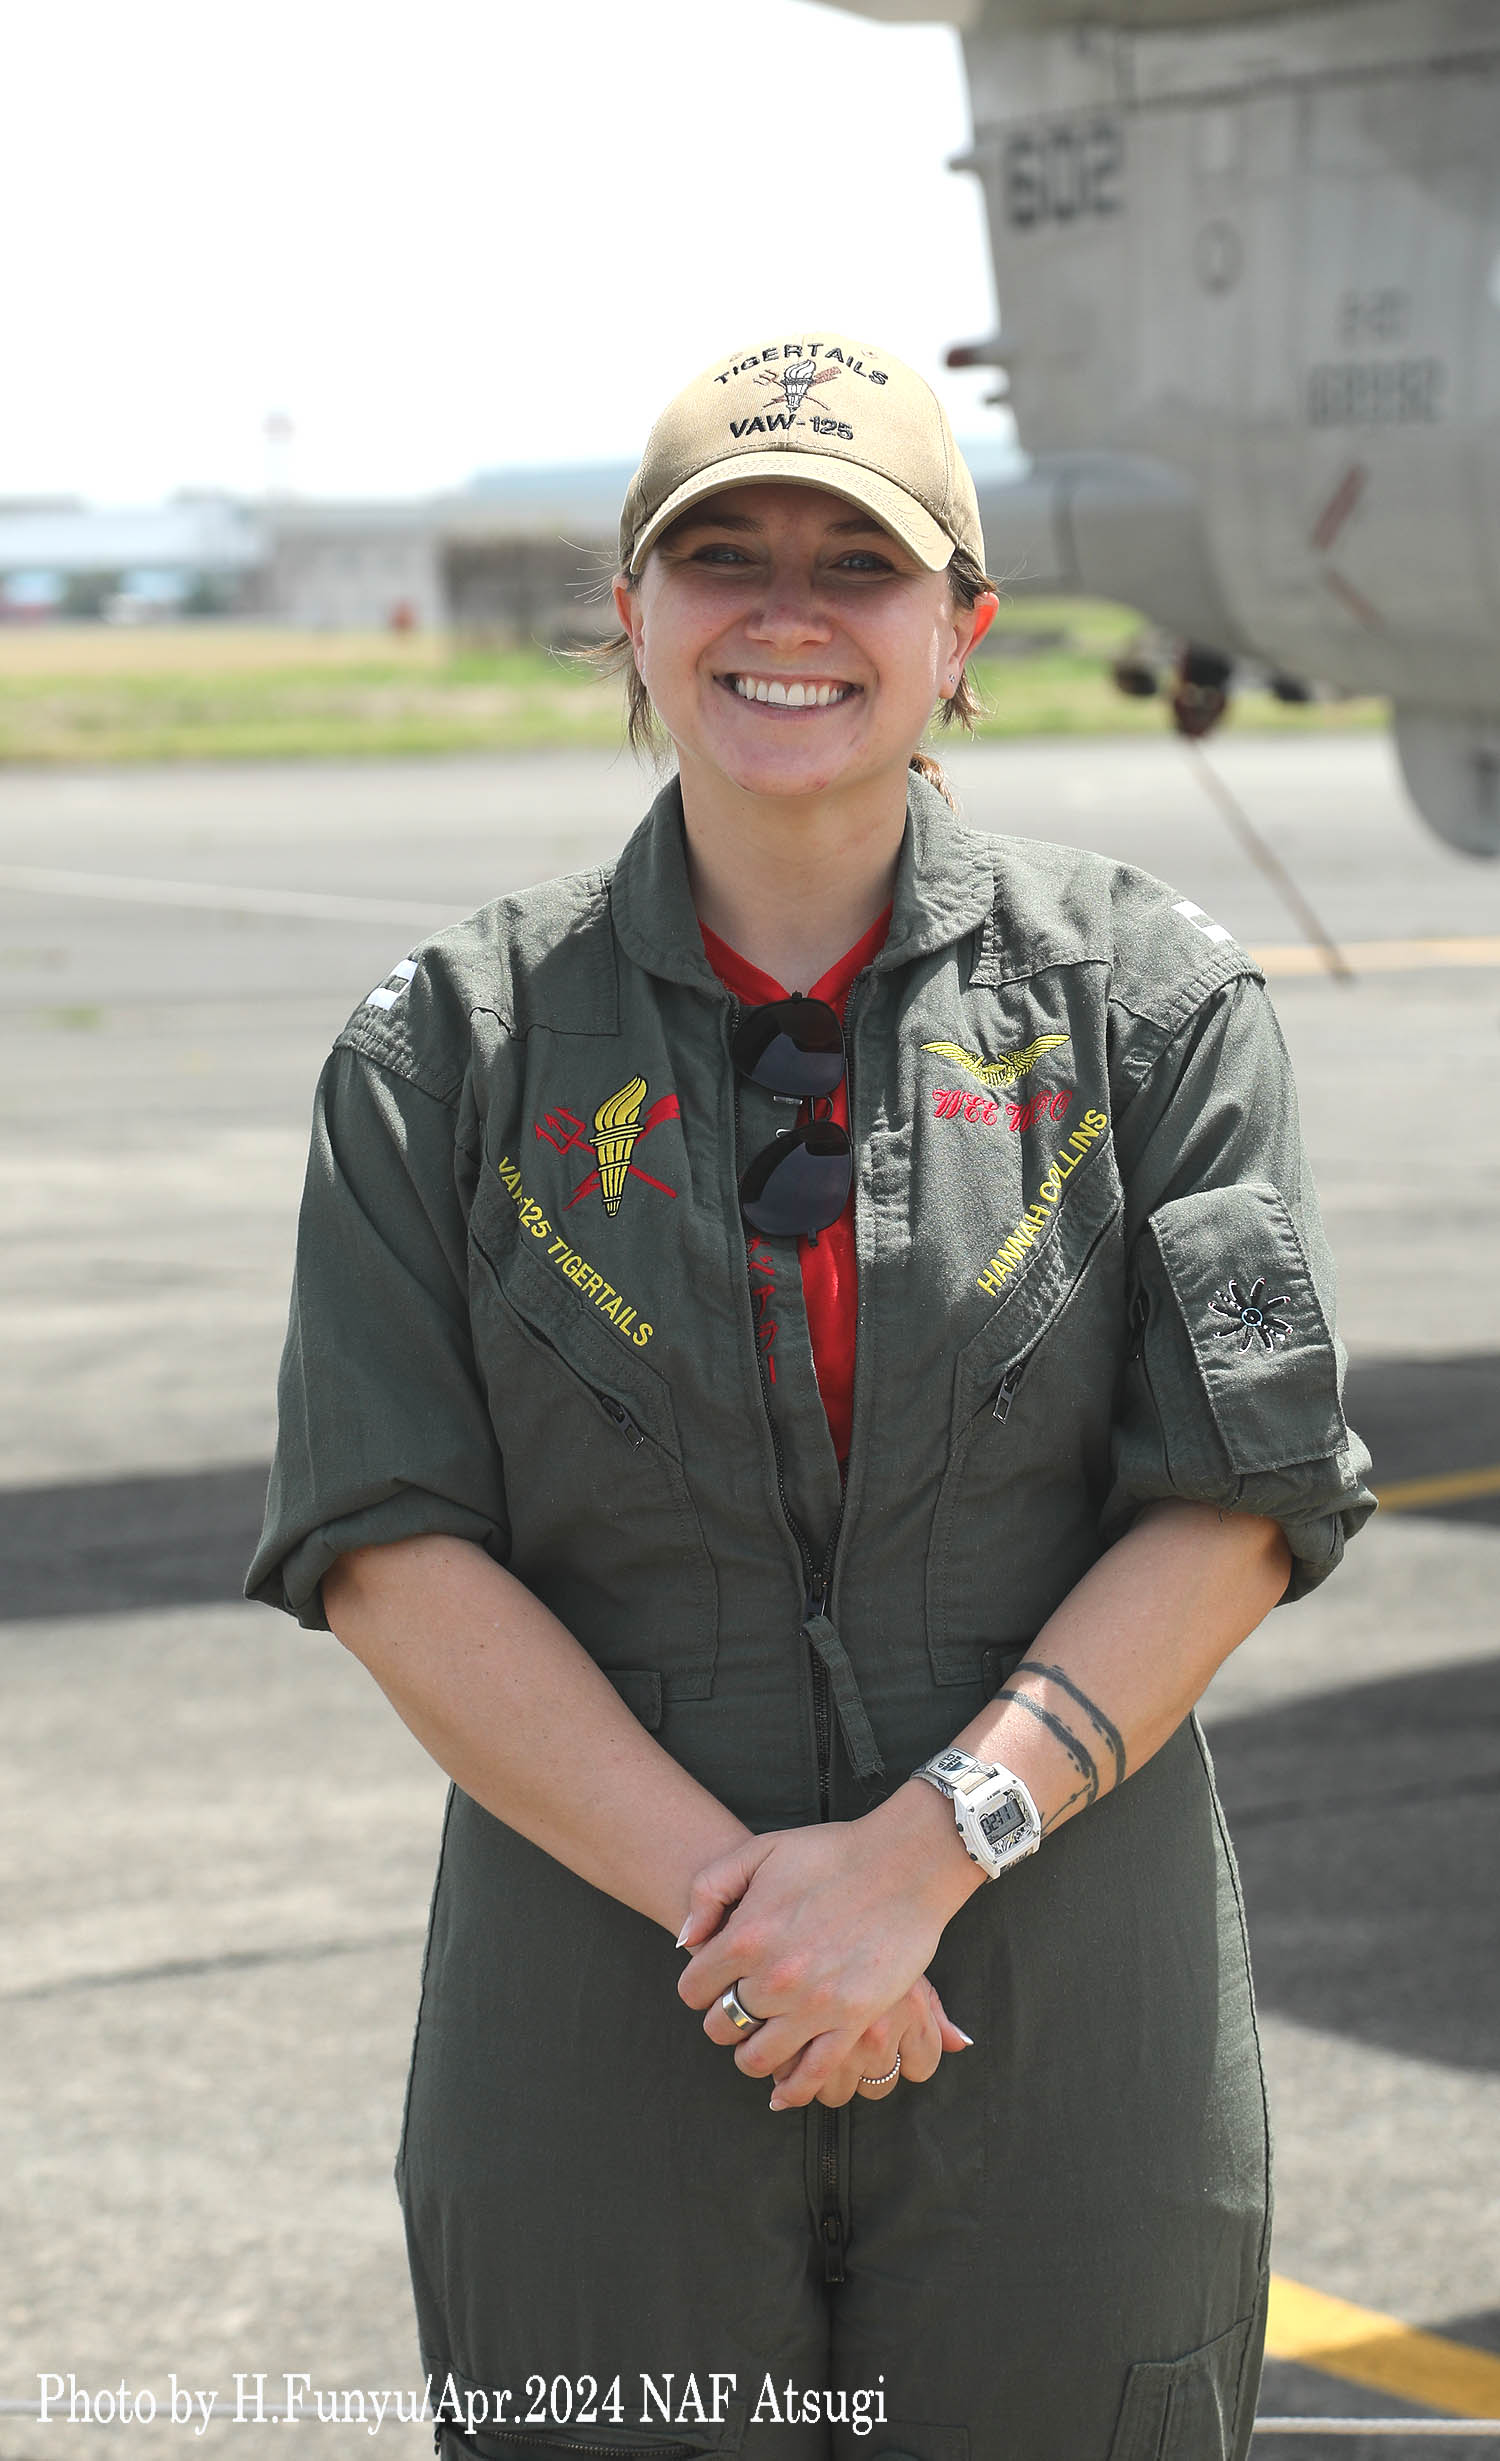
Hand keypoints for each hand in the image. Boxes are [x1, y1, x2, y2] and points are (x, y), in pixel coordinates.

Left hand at [675, 1811, 974, 2104]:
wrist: (902, 1864)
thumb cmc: (830, 1853)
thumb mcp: (758, 1851)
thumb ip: (708, 1891)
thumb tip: (686, 1941)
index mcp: (745, 1936)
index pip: (694, 1989)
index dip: (700, 1986)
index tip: (715, 1981)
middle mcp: (774, 1978)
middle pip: (721, 2026)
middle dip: (724, 2019)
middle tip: (741, 2007)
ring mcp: (814, 2005)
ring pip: (757, 2059)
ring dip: (751, 2054)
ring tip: (761, 2039)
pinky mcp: (853, 2022)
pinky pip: (811, 2074)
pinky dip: (791, 2090)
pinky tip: (782, 2091)